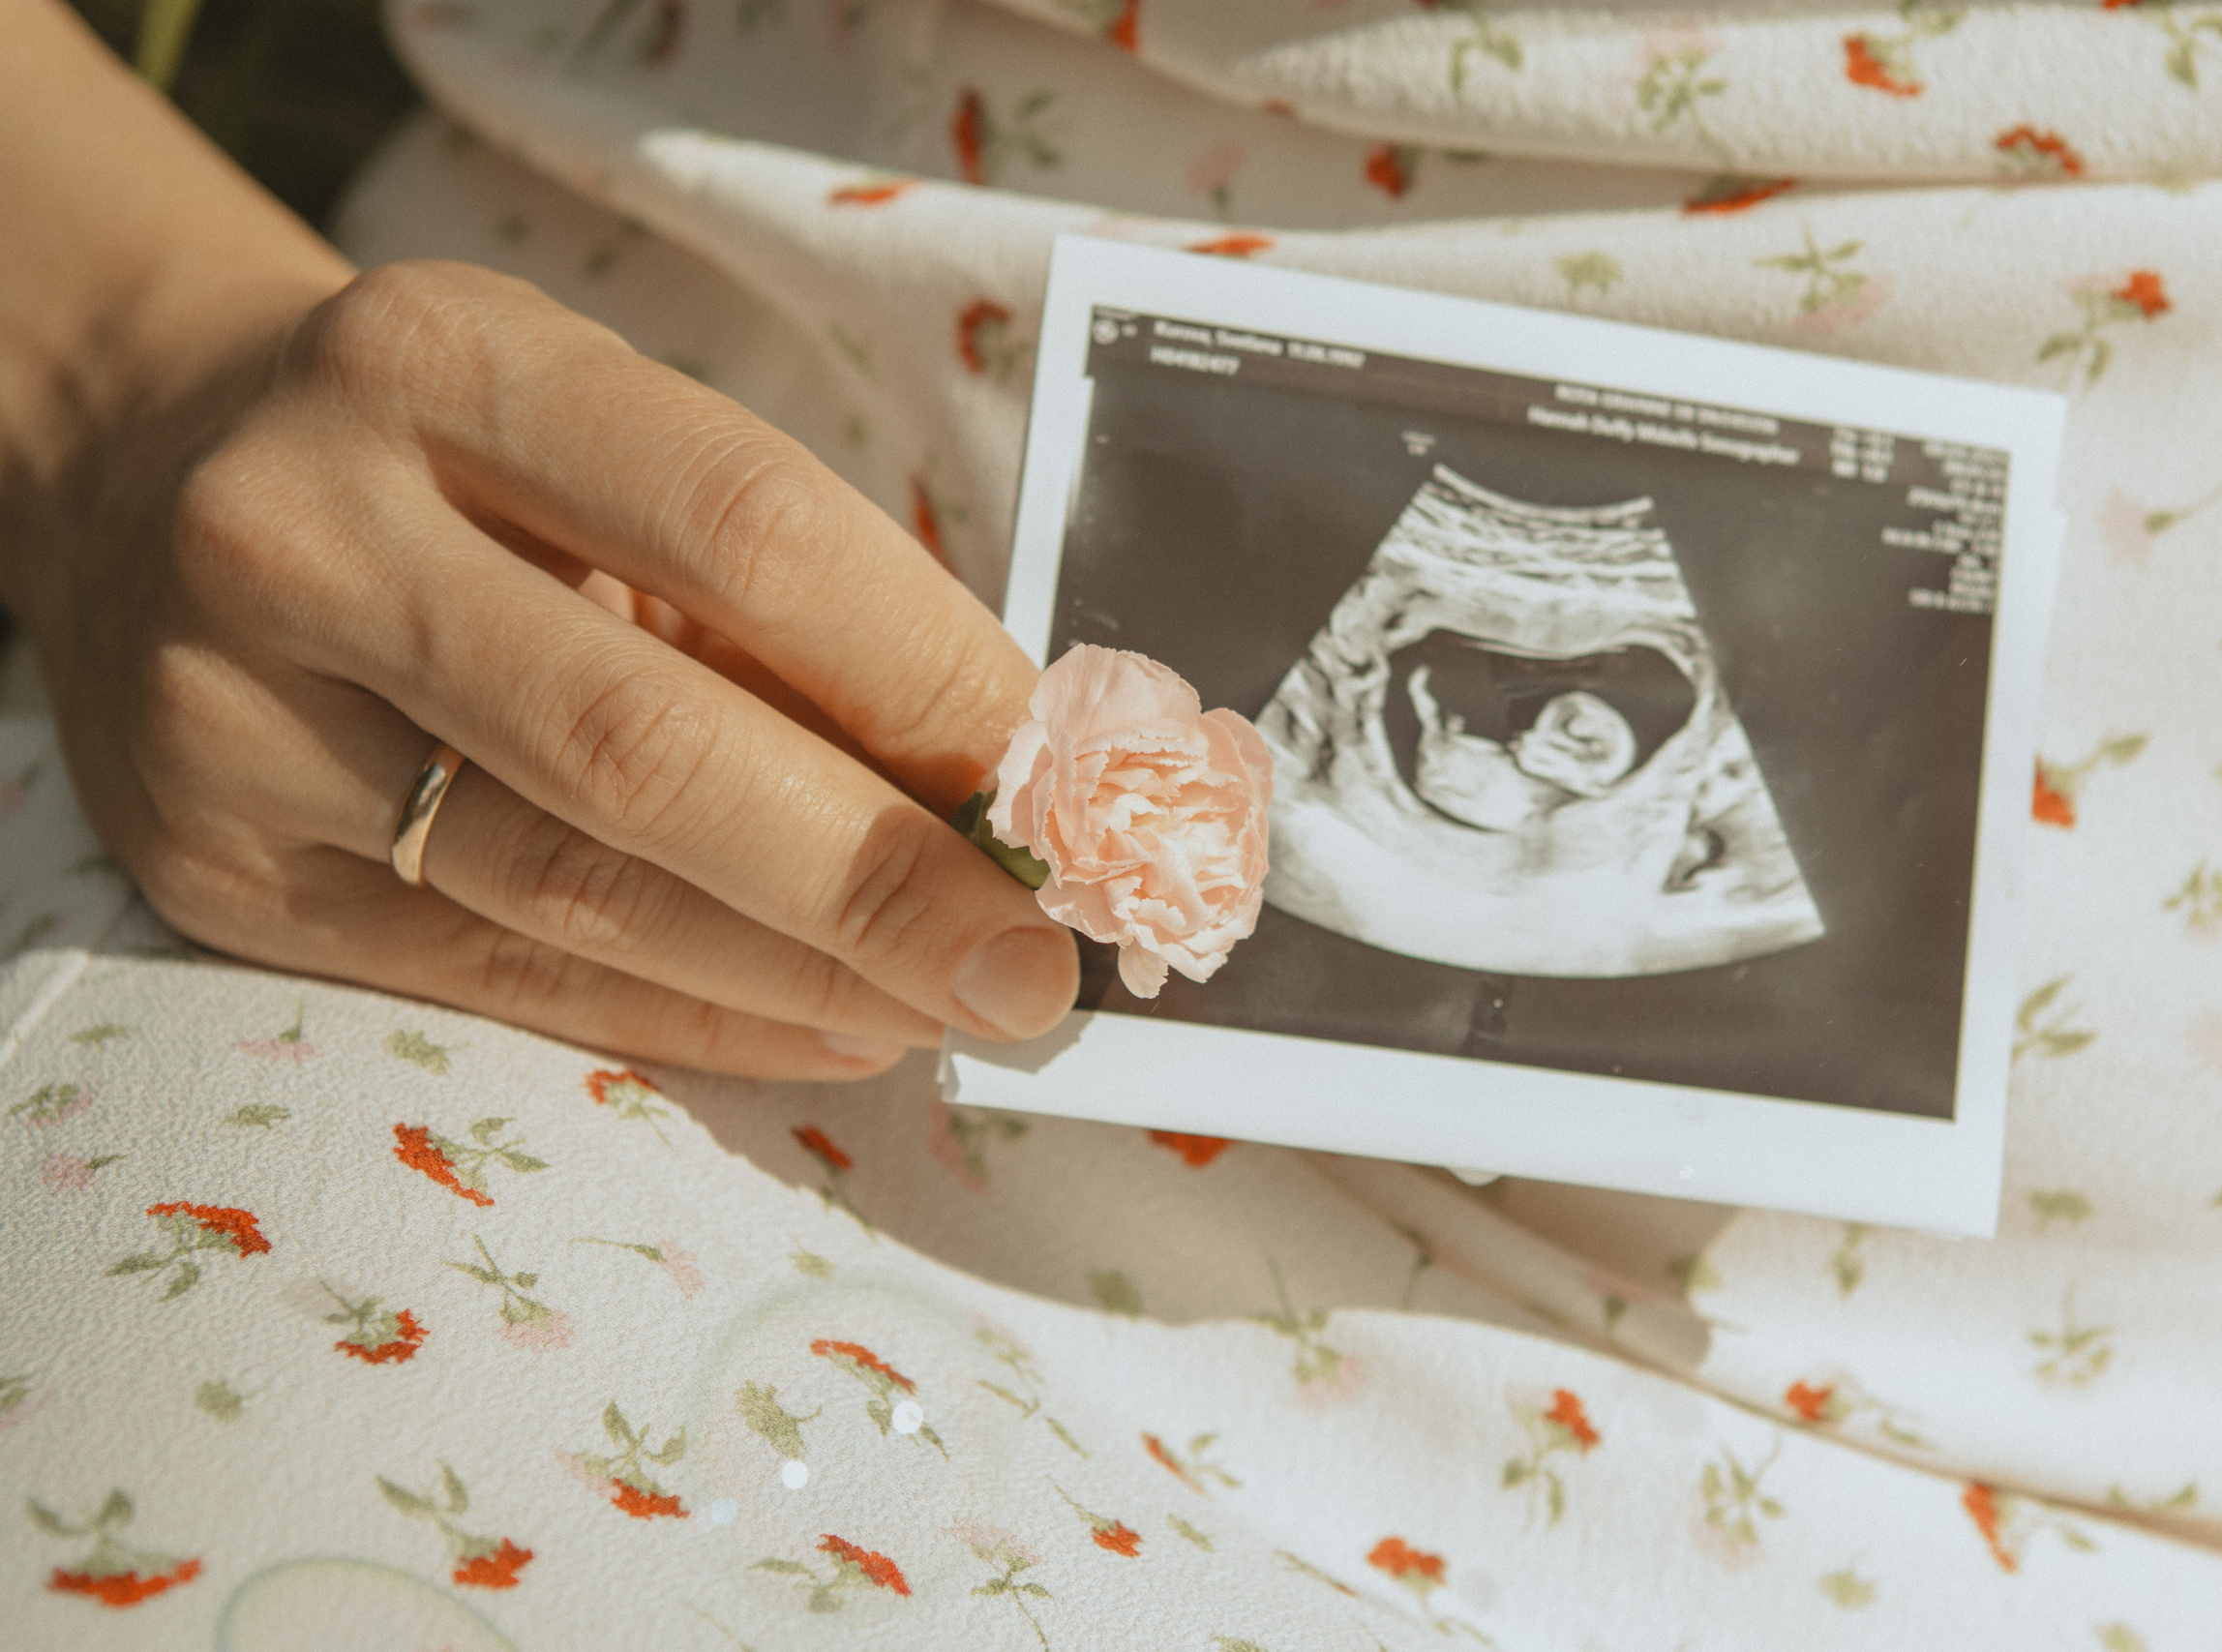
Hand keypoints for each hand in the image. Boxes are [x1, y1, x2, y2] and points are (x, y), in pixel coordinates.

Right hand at [5, 258, 1079, 1077]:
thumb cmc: (449, 460)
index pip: (743, 527)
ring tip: (953, 1005)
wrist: (149, 479)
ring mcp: (240, 713)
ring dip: (804, 971)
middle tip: (1033, 969)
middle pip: (647, 745)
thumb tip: (1000, 779)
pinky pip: (501, 977)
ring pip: (573, 888)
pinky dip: (695, 1015)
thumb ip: (766, 588)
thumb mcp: (588, 434)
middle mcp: (311, 529)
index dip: (927, 674)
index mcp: (447, 364)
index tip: (1059, 779)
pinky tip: (828, 1025)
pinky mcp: (220, 872)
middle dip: (880, 879)